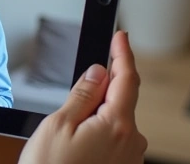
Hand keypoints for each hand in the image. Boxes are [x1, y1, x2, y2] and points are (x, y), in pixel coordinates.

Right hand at [18, 31, 146, 163]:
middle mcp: (131, 142)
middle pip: (120, 101)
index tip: (120, 36)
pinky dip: (96, 135)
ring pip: (115, 122)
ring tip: (64, 136)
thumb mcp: (57, 124)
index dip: (123, 54)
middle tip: (70, 103)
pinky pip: (113, 141)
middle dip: (100, 92)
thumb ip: (82, 95)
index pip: (126, 78)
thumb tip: (97, 72)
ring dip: (95, 117)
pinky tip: (74, 148)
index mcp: (117, 125)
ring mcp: (129, 158)